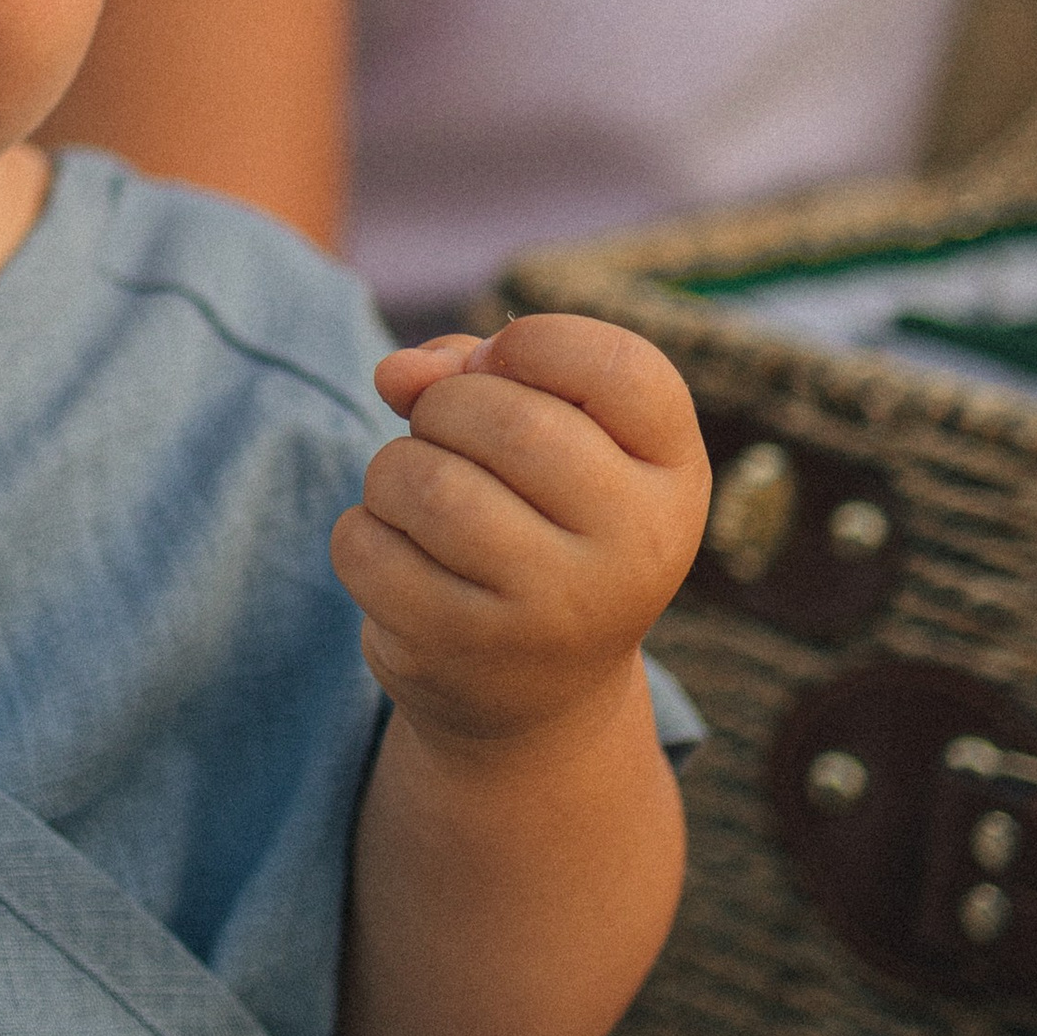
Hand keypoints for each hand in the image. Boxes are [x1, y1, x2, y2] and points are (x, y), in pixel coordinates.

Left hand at [332, 313, 708, 755]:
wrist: (537, 692)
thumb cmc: (538, 521)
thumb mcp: (548, 436)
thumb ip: (477, 369)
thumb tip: (396, 373)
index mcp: (674, 477)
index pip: (621, 367)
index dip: (534, 343)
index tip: (502, 366)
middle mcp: (634, 549)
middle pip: (509, 421)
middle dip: (445, 407)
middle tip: (445, 437)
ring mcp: (551, 611)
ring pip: (426, 482)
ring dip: (393, 471)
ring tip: (418, 498)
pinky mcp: (461, 650)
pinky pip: (367, 546)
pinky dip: (362, 532)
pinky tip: (400, 556)